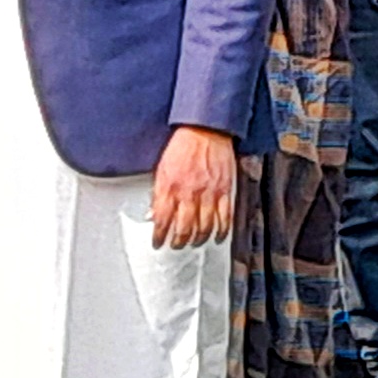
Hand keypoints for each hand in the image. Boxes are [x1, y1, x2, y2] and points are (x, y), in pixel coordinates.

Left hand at [149, 123, 236, 248]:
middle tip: (175, 246)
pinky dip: (221, 231)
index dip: (159, 236)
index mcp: (170, 187)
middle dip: (178, 242)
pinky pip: (224, 218)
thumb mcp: (161, 169)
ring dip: (198, 239)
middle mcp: (189, 193)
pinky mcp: (225, 191)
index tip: (157, 243)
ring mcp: (209, 194)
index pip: (162, 220)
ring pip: (204, 227)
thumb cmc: (183, 147)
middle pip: (184, 229)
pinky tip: (217, 237)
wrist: (205, 130)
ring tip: (193, 243)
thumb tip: (152, 213)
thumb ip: (158, 193)